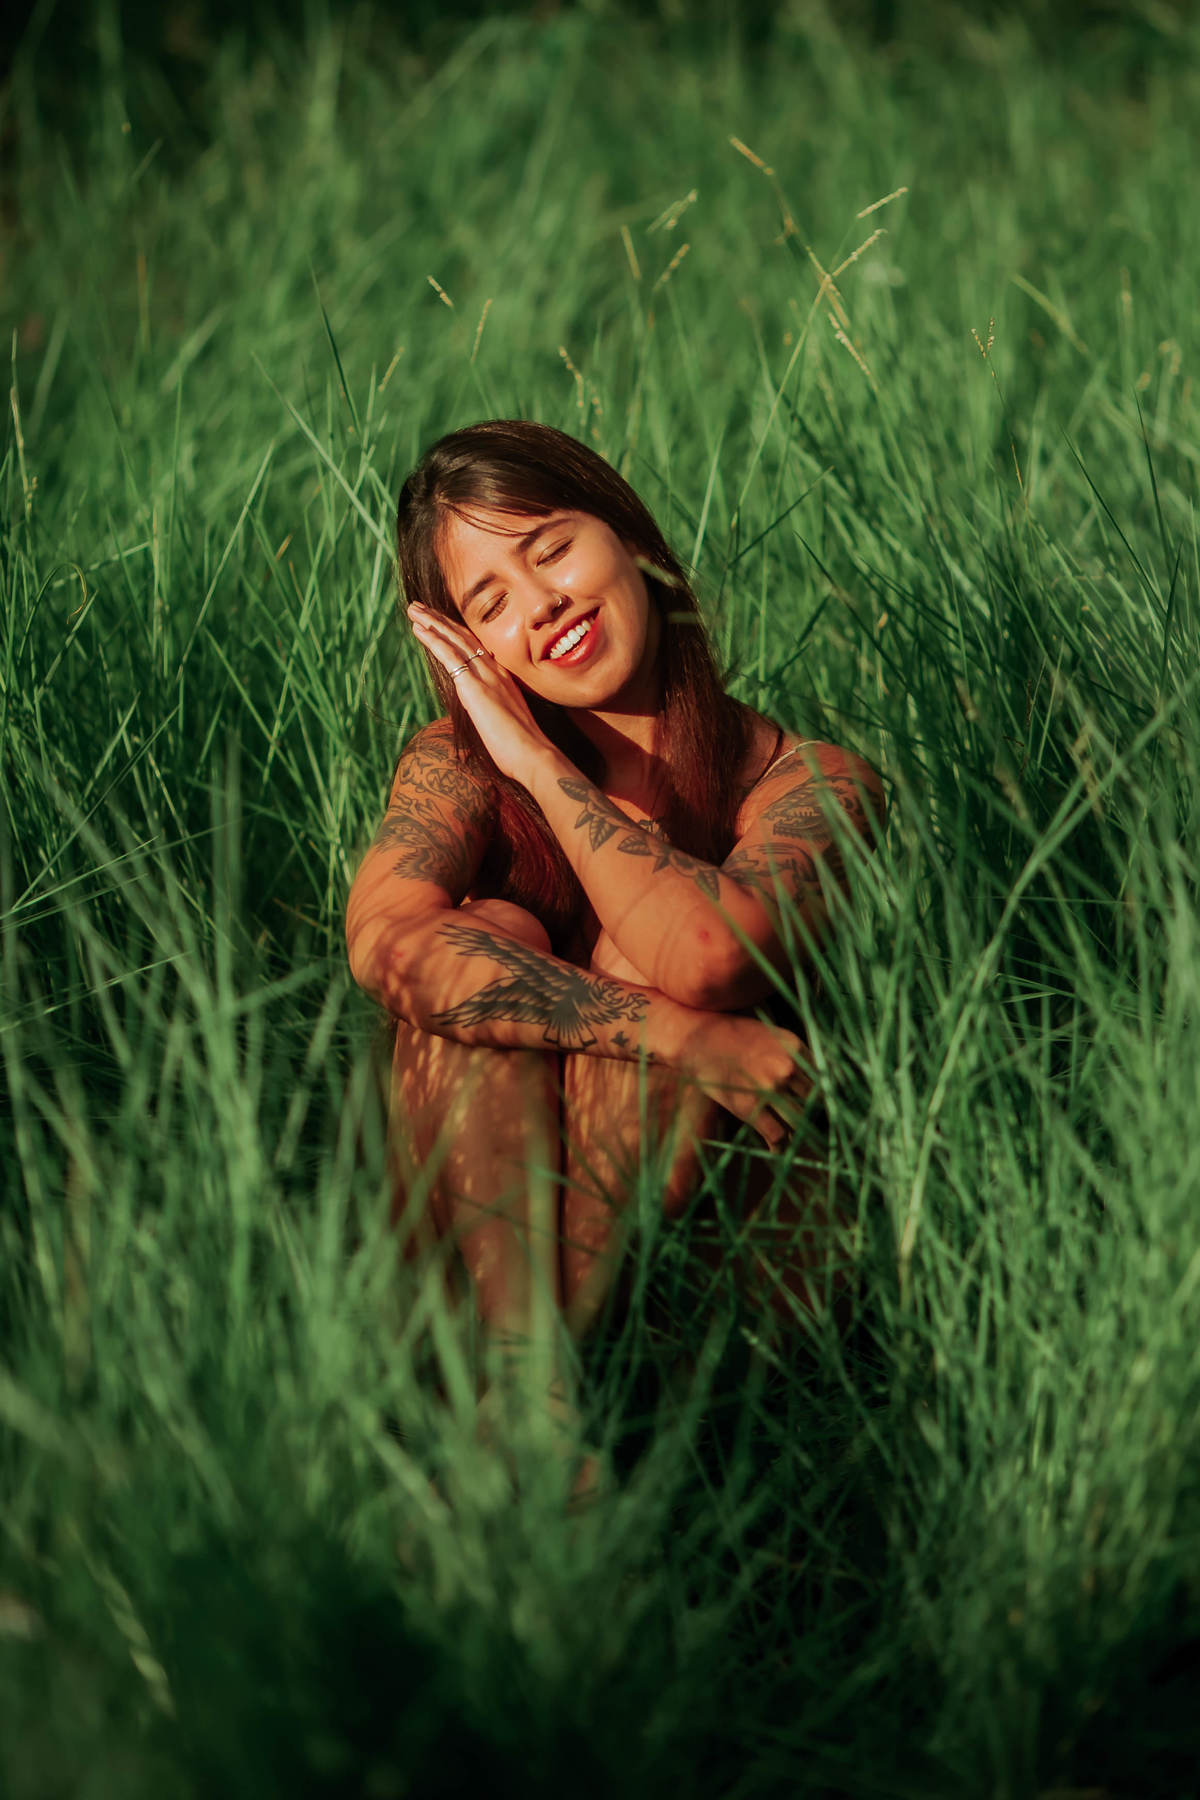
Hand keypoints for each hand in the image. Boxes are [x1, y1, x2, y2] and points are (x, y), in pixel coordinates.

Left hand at [407, 604, 551, 785]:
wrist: (533, 755)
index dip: (457, 632)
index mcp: (503, 678)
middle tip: (421, 608)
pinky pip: (449, 655)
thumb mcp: (506, 723)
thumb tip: (486, 720)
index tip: (441, 621)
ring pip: (455, 640)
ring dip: (432, 623)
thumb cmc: (522, 748)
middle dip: (441, 620)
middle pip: (464, 637)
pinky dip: (433, 639)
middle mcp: (495, 671)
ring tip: (414, 610)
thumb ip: (493, 714)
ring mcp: (485, 676)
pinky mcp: (473, 687)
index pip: (476, 647)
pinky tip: (419, 629)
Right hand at [667, 1013, 813, 1151]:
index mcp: (795, 1046)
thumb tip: (819, 1083)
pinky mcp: (748, 1107)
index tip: (823, 1107)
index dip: (825, 1096)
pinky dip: (779, 1145)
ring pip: (799, 1120)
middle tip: (809, 1123)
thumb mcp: (772, 1034)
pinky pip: (777, 1134)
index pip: (825, 1079)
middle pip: (815, 1101)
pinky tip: (776, 1148)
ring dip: (797, 1130)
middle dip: (812, 1114)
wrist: (697, 1038)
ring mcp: (768, 1088)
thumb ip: (796, 1055)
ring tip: (792, 1135)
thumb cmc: (734, 1035)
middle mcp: (786, 1067)